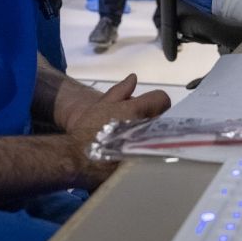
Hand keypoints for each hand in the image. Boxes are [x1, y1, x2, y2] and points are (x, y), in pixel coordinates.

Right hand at [65, 74, 170, 188]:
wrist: (78, 159)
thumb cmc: (88, 130)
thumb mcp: (101, 105)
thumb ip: (120, 91)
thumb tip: (133, 78)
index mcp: (135, 110)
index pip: (162, 99)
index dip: (156, 101)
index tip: (149, 105)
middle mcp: (144, 127)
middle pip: (163, 117)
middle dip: (155, 118)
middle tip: (140, 123)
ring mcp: (145, 145)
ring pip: (160, 135)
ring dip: (153, 134)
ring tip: (137, 138)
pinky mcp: (143, 162)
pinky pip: (156, 151)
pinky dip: (150, 150)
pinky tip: (136, 152)